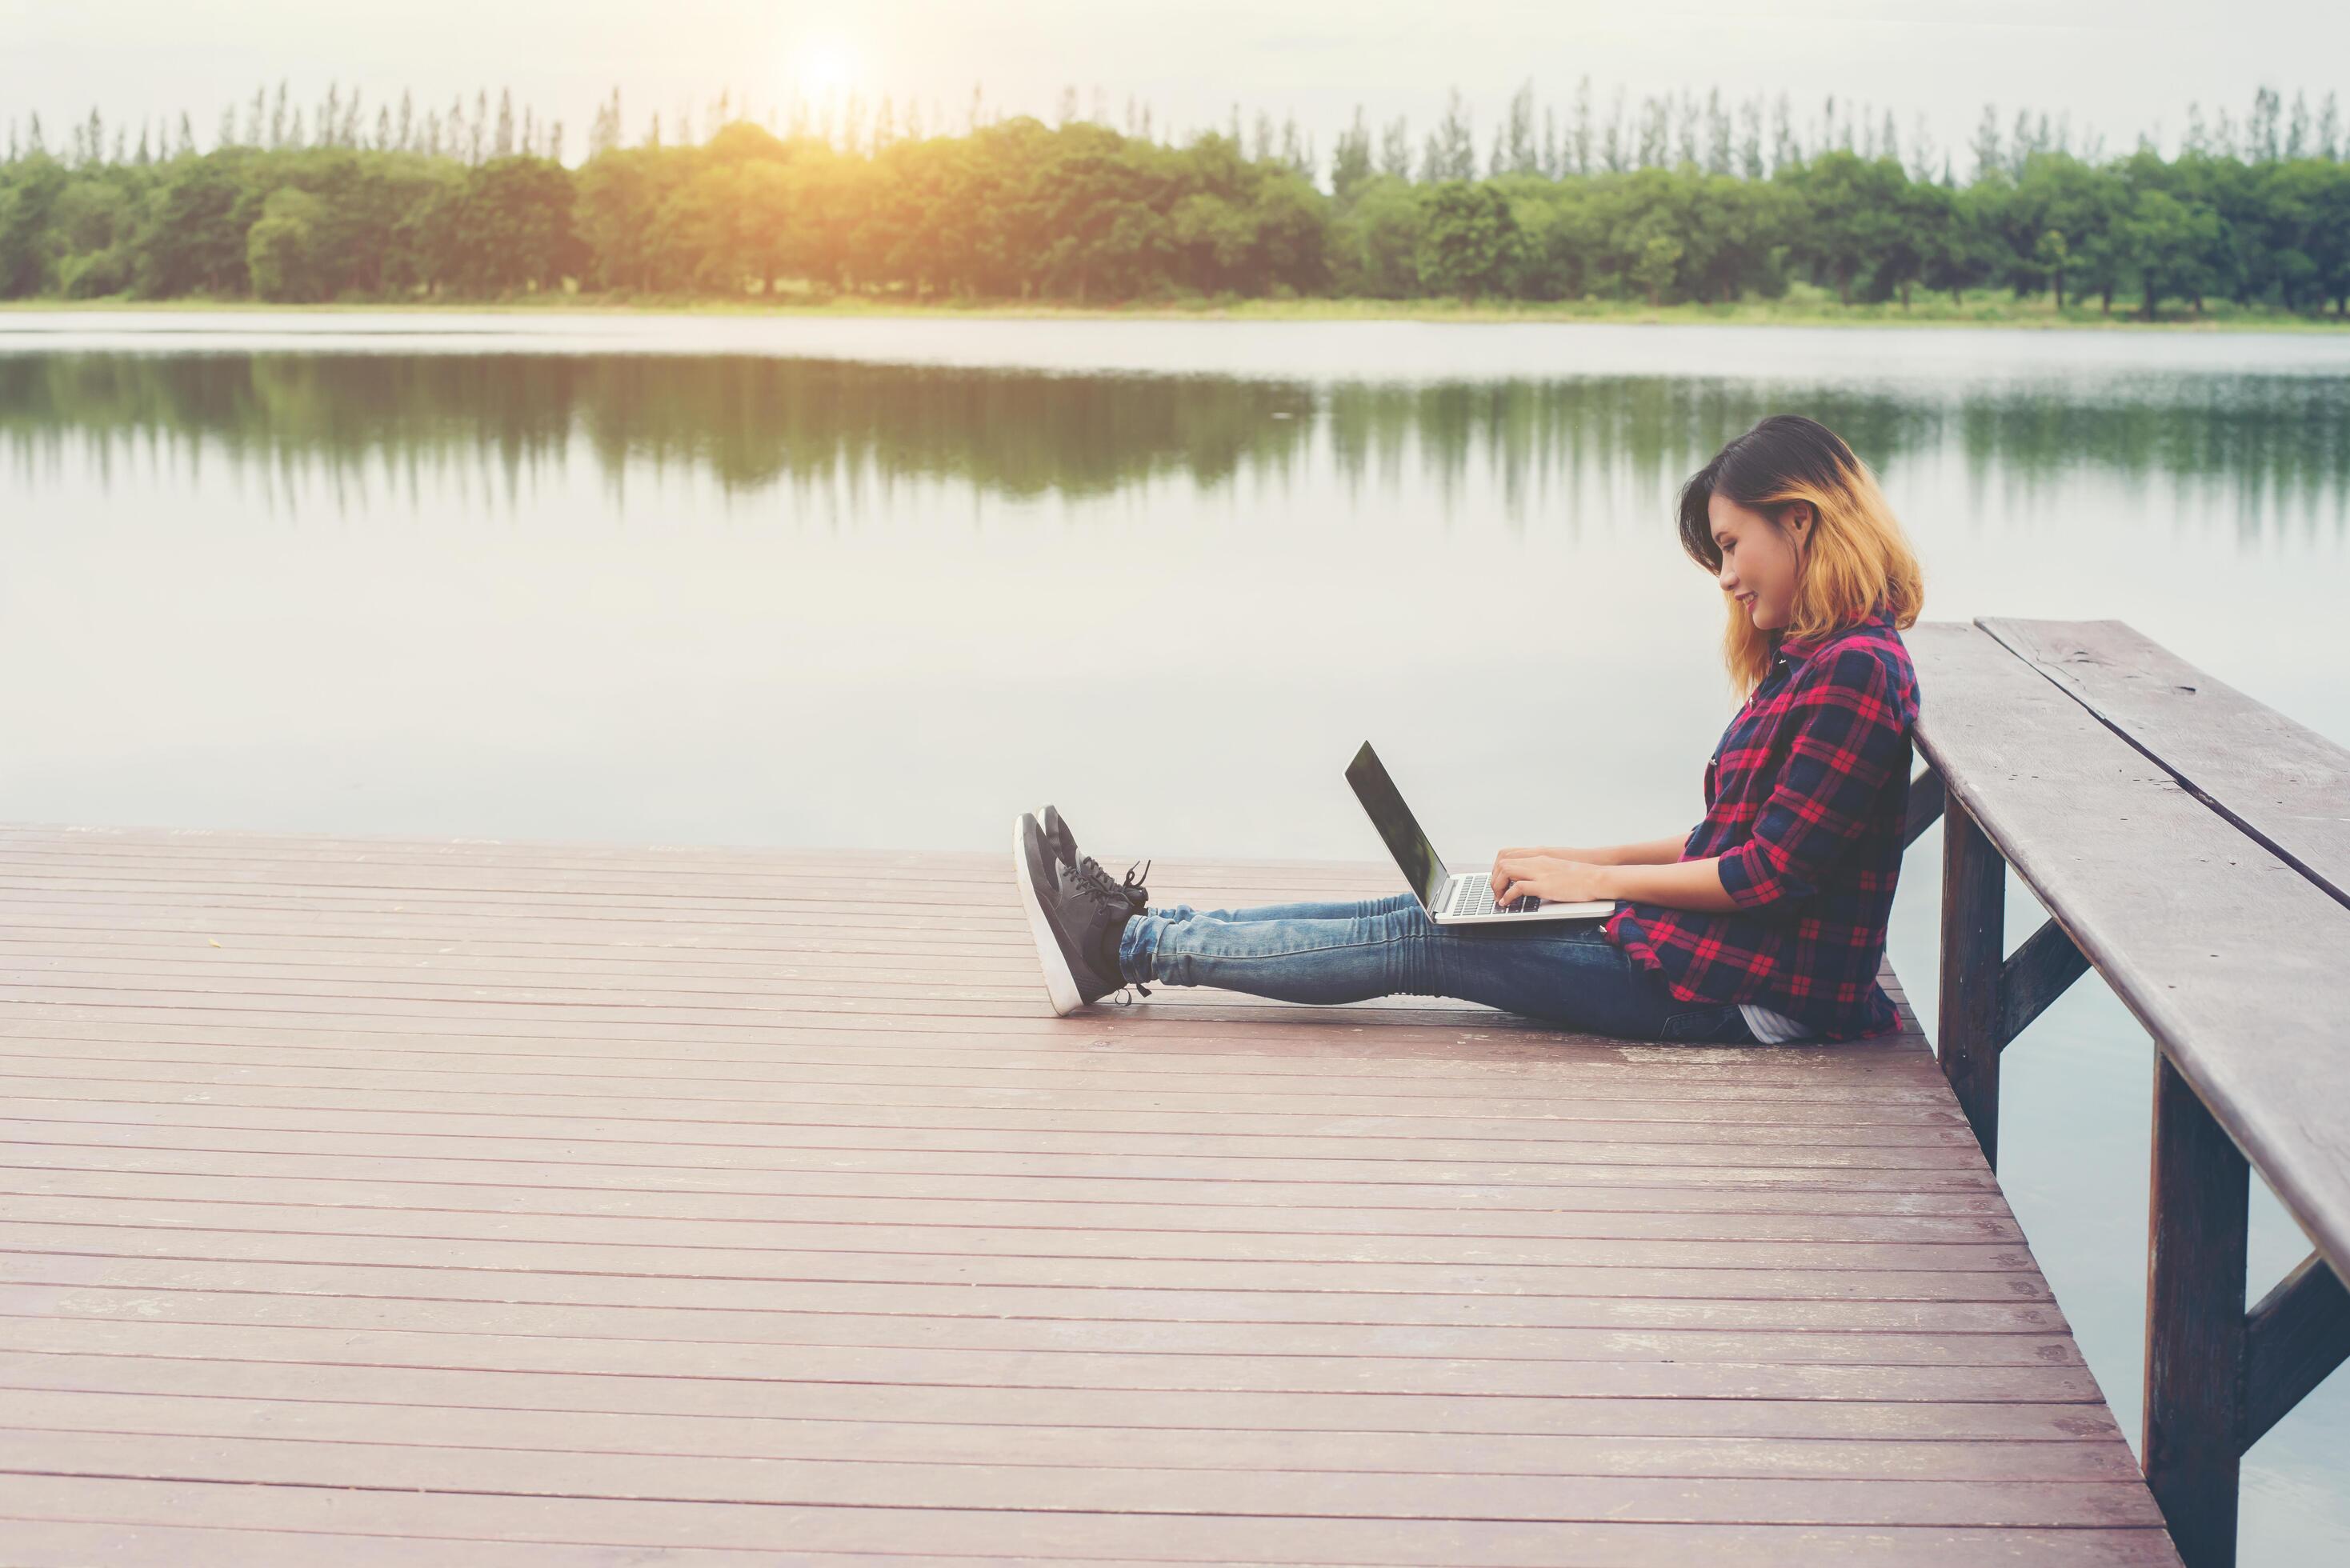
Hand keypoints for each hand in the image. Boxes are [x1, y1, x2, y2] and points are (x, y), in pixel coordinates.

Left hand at [1488, 852, 1613, 905]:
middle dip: (1494, 878)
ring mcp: (1540, 872)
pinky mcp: (1545, 885)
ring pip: (1506, 871)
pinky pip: (1518, 887)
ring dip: (1498, 886)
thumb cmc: (1582, 876)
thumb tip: (1534, 880)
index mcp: (1540, 857)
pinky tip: (1507, 903)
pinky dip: (1508, 896)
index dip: (1498, 869)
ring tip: (1499, 899)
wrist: (1598, 877)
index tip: (1499, 882)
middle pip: (1503, 862)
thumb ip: (1544, 870)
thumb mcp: (1558, 868)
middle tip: (1496, 893)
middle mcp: (1537, 862)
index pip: (1508, 855)